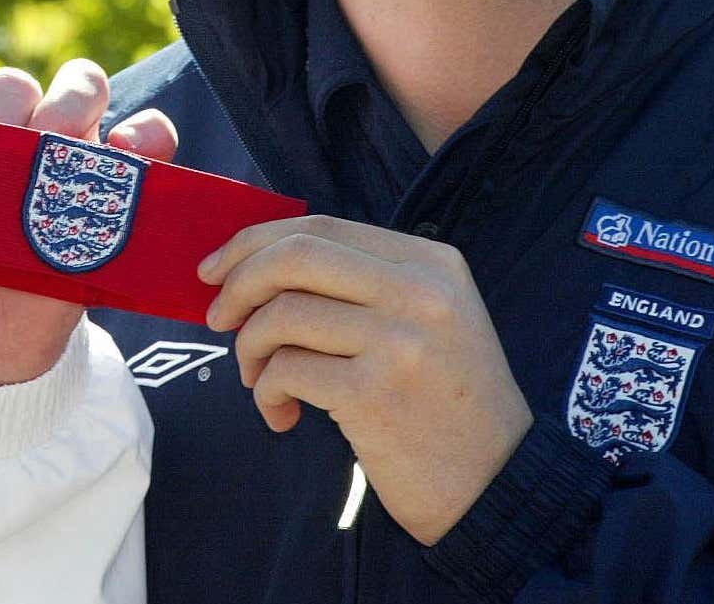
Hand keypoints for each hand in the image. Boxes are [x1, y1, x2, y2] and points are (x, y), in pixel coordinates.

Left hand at [0, 58, 177, 385]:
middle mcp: (1, 135)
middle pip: (16, 82)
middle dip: (10, 108)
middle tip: (0, 160)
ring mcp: (55, 162)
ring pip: (81, 90)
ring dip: (75, 104)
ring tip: (58, 148)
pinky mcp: (101, 197)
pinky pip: (142, 144)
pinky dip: (146, 135)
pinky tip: (124, 153)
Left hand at [200, 215, 530, 545]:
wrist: (497, 486)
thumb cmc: (448, 403)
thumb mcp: (430, 320)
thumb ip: (362, 285)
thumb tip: (258, 265)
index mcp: (432, 264)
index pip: (322, 227)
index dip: (256, 241)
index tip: (216, 267)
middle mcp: (421, 293)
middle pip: (296, 256)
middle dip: (239, 282)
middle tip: (217, 317)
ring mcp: (399, 341)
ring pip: (281, 313)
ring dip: (250, 348)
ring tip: (260, 379)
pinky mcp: (373, 394)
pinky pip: (285, 370)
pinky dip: (266, 391)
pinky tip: (283, 415)